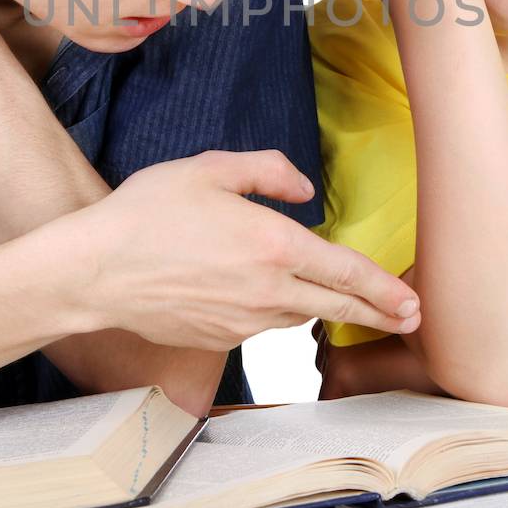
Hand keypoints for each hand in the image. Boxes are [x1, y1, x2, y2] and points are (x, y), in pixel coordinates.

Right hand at [63, 149, 422, 351]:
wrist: (94, 271)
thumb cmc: (147, 213)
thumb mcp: (210, 168)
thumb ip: (267, 171)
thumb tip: (304, 191)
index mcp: (271, 243)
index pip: (346, 271)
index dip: (385, 288)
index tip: (413, 301)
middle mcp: (266, 290)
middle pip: (337, 306)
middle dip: (380, 313)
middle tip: (410, 319)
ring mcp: (244, 321)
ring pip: (299, 316)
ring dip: (325, 312)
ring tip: (345, 305)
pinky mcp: (221, 339)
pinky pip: (263, 326)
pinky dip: (277, 314)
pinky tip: (271, 301)